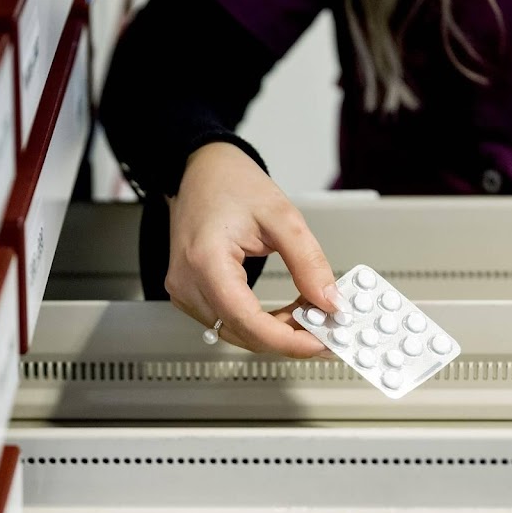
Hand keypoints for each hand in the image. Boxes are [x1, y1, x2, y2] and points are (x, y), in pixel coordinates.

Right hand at [165, 142, 349, 357]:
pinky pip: (227, 321)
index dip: (286, 339)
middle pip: (241, 332)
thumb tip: (328, 301)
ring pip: (235, 332)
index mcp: (205, 260)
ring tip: (308, 312)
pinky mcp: (189, 294)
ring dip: (275, 330)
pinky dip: (259, 323)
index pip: (245, 319)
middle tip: (325, 326)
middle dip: (287, 336)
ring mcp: (184, 292)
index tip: (319, 341)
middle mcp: (187, 282)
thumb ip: (308, 262)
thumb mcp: (281, 216)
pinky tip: (285, 311)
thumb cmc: (230, 184)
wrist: (199, 171)